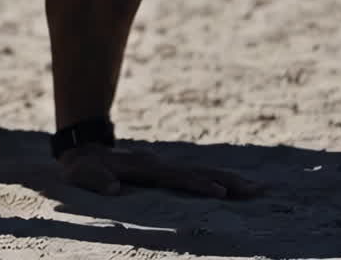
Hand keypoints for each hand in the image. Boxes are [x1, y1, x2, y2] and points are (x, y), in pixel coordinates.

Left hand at [60, 144, 262, 198]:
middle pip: (199, 171)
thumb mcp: (81, 173)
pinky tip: (239, 189)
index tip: (219, 192)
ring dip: (230, 180)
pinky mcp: (168, 172)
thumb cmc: (82, 167)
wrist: (85, 149)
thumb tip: (113, 189)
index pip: (176, 176)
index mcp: (144, 167)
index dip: (197, 184)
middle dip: (228, 180)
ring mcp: (166, 166)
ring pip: (204, 172)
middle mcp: (160, 164)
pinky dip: (220, 181)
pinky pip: (199, 176)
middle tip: (257, 190)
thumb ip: (95, 180)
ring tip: (259, 190)